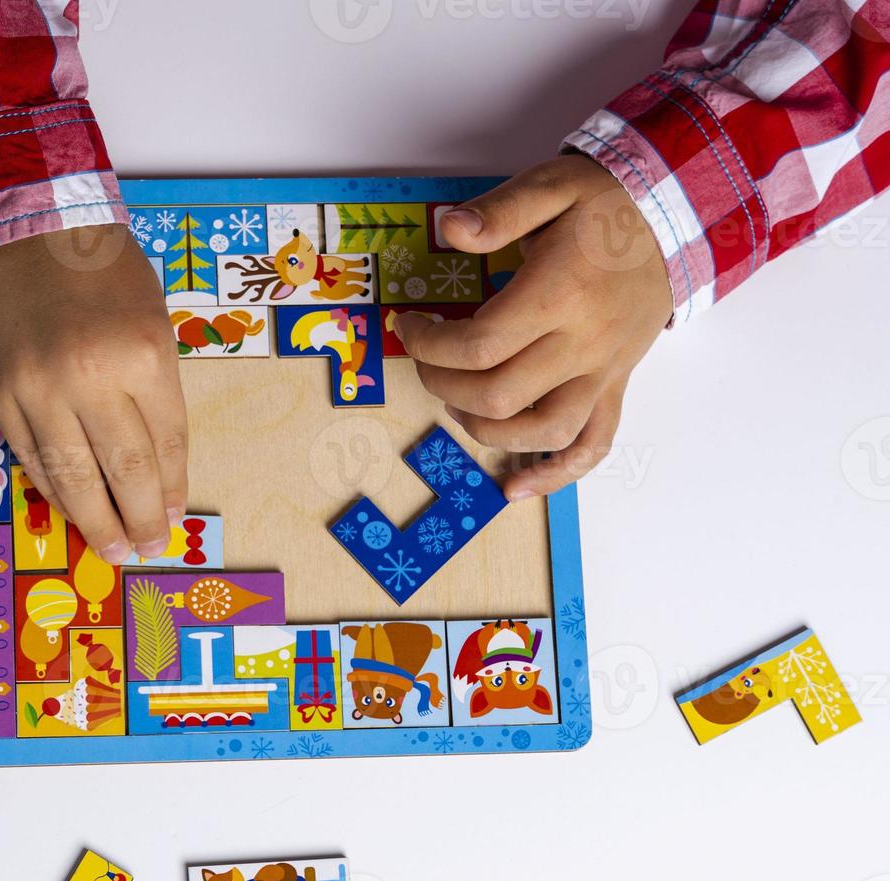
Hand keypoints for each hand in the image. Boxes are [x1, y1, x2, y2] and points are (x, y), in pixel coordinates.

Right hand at [0, 224, 186, 561]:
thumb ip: (155, 388)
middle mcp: (91, 377)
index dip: (171, 488)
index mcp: (144, 354)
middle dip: (140, 520)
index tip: (173, 516)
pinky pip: (31, 456)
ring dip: (95, 521)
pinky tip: (71, 507)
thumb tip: (159, 463)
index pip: (166, 444)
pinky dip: (54, 488)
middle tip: (148, 547)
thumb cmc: (99, 267)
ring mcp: (38, 388)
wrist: (23, 225)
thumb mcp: (151, 318)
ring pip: (72, 477)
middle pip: (125, 472)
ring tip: (112, 548)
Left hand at [396, 154, 672, 498]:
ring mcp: (603, 371)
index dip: (428, 345)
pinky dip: (554, 475)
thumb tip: (450, 230)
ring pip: (541, 431)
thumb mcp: (551, 186)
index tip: (409, 327)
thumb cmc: (607, 202)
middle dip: (443, 384)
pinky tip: (515, 488)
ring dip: (484, 429)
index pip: (478, 345)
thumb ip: (499, 211)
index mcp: (559, 296)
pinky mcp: (615, 384)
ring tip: (457, 402)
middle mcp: (583, 344)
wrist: (677, 217)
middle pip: (499, 395)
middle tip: (426, 358)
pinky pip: (594, 445)